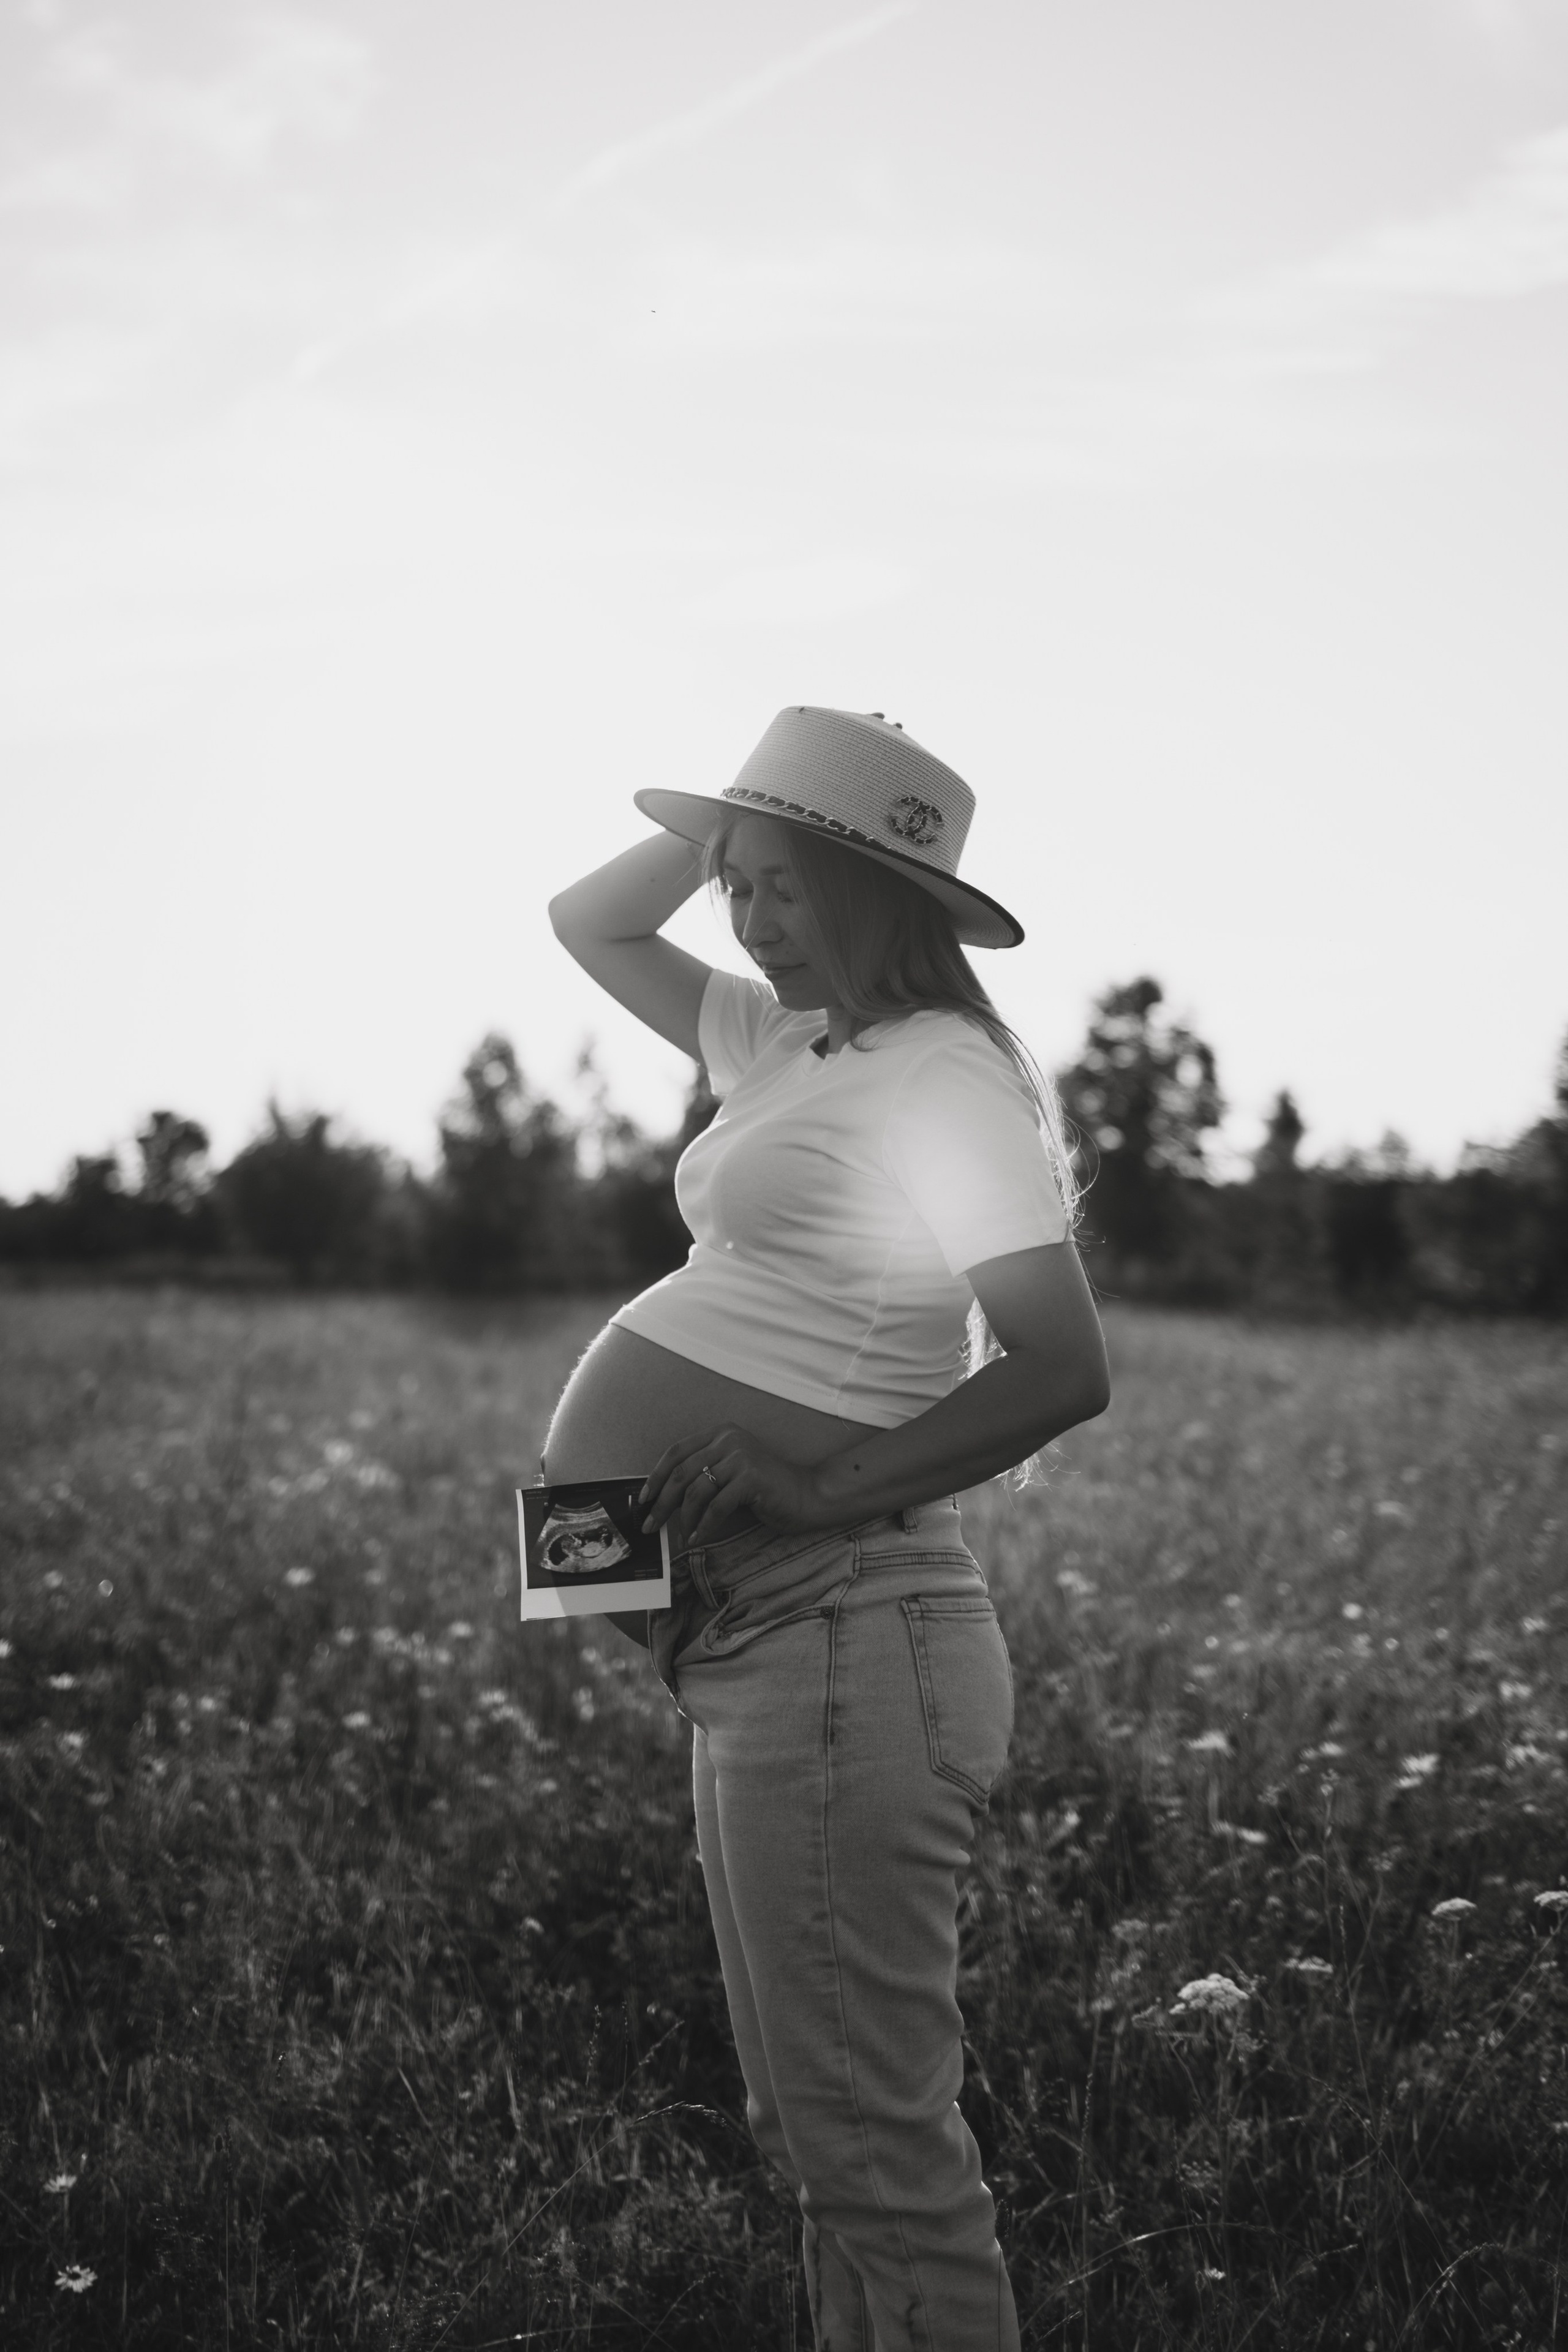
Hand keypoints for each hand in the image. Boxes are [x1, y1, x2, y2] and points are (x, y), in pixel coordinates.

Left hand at [640, 1424, 828, 1547]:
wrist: (807, 1495)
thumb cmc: (766, 1489)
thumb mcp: (730, 1475)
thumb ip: (703, 1477)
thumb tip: (664, 1500)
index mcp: (720, 1433)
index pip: (676, 1451)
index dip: (655, 1476)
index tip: (644, 1499)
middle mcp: (729, 1438)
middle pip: (680, 1472)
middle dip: (661, 1503)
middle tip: (651, 1524)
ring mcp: (741, 1456)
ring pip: (695, 1491)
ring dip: (683, 1519)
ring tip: (682, 1536)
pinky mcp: (751, 1477)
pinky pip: (716, 1506)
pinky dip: (704, 1526)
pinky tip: (699, 1538)